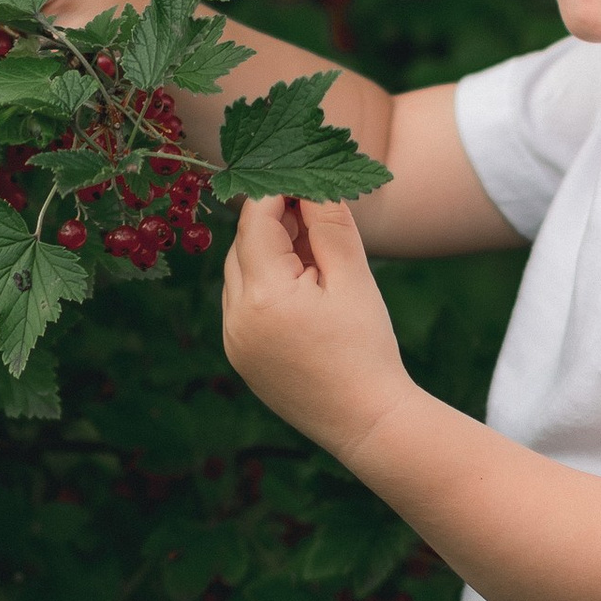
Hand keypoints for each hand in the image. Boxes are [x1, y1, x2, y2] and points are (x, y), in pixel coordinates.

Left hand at [219, 191, 417, 464]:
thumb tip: (311, 183)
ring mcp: (234, 341)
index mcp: (263, 295)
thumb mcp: (353, 278)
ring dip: (267, 255)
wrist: (367, 421)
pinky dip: (263, 287)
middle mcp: (237, 318)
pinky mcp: (240, 358)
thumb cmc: (366, 348)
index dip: (278, 192)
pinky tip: (302, 291)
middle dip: (273, 223)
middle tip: (314, 212)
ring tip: (314, 255)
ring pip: (239, 275)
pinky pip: (242, 306)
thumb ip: (328, 225)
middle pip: (243, 246)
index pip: (256, 221)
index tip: (304, 178)